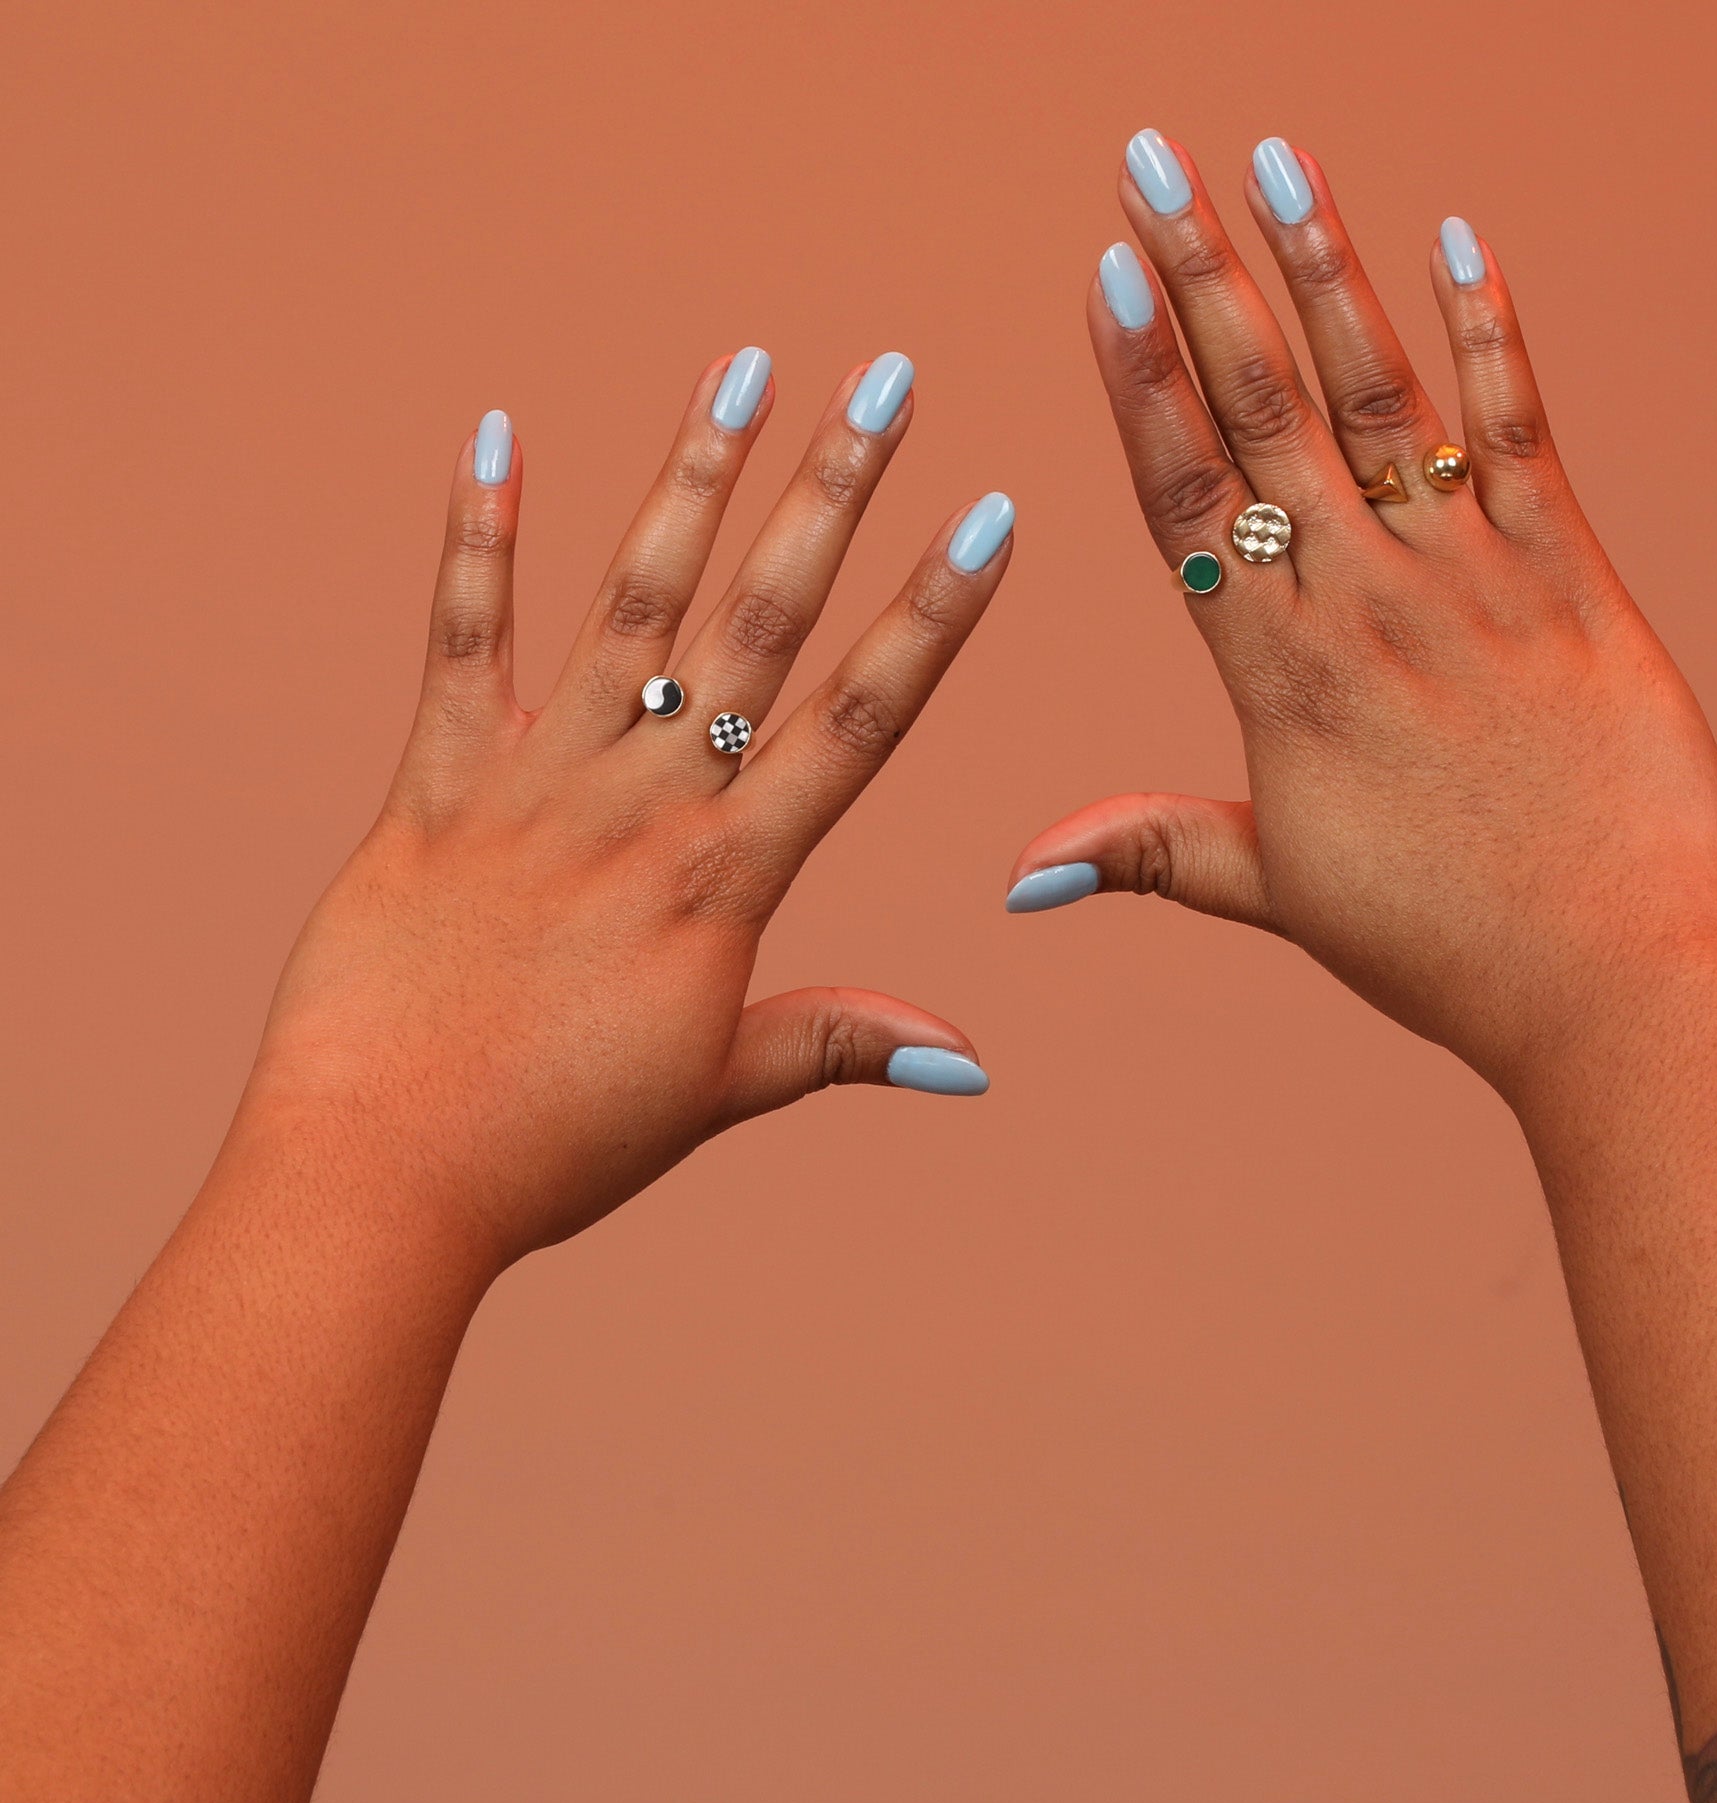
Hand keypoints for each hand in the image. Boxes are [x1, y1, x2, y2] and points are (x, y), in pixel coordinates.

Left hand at [243, 352, 1011, 1264]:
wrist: (384, 1177)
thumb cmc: (555, 1146)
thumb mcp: (717, 1089)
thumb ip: (840, 1043)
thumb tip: (974, 1064)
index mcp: (724, 882)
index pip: (858, 722)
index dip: (932, 615)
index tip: (988, 516)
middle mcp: (643, 809)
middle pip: (759, 625)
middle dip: (834, 494)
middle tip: (887, 380)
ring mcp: (533, 788)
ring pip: (630, 604)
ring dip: (693, 479)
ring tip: (745, 367)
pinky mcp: (429, 789)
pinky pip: (459, 644)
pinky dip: (474, 541)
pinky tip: (495, 437)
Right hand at [1010, 132, 1716, 1098]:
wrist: (1611, 983)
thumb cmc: (1442, 948)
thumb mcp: (1279, 892)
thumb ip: (1151, 848)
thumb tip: (1018, 876)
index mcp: (1282, 678)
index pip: (1187, 496)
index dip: (1140, 380)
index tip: (1101, 275)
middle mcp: (1367, 607)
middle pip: (1266, 412)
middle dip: (1201, 275)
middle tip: (1150, 160)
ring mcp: (1475, 582)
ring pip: (1382, 398)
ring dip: (1325, 268)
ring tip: (1274, 156)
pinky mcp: (1573, 580)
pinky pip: (1523, 433)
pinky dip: (1493, 336)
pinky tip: (1458, 239)